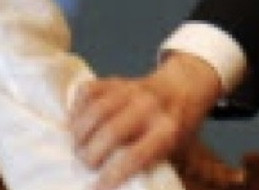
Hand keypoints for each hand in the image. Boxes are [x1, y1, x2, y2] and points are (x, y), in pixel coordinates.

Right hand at [71, 52, 224, 189]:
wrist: (182, 88)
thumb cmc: (175, 128)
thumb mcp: (175, 150)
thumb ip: (151, 165)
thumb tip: (122, 185)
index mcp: (167, 131)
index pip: (135, 157)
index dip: (111, 176)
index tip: (95, 188)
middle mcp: (149, 108)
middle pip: (110, 133)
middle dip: (91, 155)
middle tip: (86, 166)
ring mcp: (131, 90)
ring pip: (96, 111)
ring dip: (80, 134)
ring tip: (78, 147)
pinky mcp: (116, 80)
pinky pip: (87, 91)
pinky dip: (76, 109)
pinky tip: (75, 124)